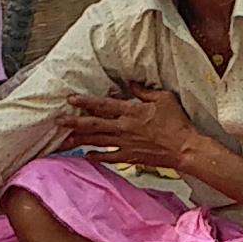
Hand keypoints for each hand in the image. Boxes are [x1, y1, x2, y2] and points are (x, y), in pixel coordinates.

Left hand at [54, 85, 203, 169]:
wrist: (185, 148)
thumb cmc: (177, 123)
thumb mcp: (164, 99)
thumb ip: (144, 92)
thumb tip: (131, 84)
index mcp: (131, 111)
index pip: (103, 105)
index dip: (85, 102)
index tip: (71, 100)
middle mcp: (124, 128)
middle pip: (94, 125)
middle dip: (74, 123)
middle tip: (58, 121)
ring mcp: (126, 144)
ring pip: (97, 141)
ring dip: (79, 140)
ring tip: (63, 140)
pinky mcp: (131, 157)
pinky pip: (109, 157)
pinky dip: (97, 157)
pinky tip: (86, 156)